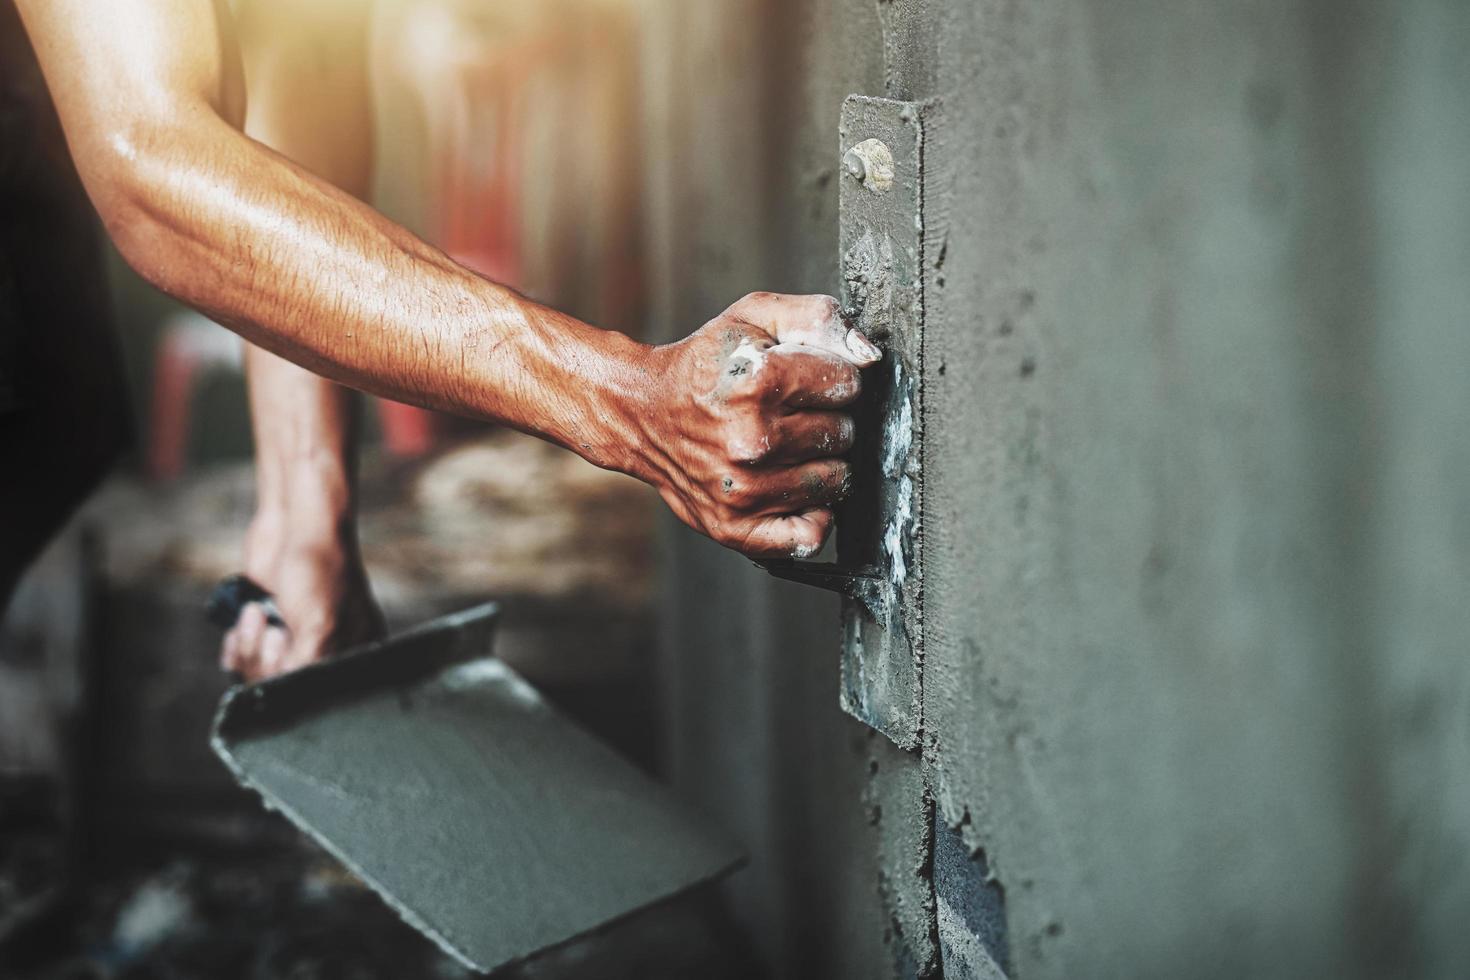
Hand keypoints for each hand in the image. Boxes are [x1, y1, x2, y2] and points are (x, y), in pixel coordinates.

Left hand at [219, 509, 384, 681]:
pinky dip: (236, 646)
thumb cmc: (319, 568)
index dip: (291, 683)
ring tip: (255, 614)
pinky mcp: (268, 630)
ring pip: (259, 675)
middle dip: (264, 661)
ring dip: (248, 647)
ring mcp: (295, 642)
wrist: (293, 526)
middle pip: (284, 689)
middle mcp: (327, 652)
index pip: (316, 696)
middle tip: (273, 629)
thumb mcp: (319, 627)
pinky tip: (240, 627)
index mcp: (353, 655)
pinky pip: (243, 660)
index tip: (284, 651)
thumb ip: (307, 670)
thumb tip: (285, 702)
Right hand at [635, 292, 880, 557]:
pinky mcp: (736, 527)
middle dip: (824, 419)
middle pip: (844, 434)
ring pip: (835, 482)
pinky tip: (789, 488)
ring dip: (818, 463)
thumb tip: (869, 355)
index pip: (847, 385)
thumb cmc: (705, 366)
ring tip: (783, 447)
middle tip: (788, 414)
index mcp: (758, 383)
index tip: (804, 379)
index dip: (831, 377)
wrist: (642, 414)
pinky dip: (810, 514)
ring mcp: (744, 489)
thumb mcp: (755, 317)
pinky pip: (809, 535)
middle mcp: (752, 441)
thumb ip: (818, 319)